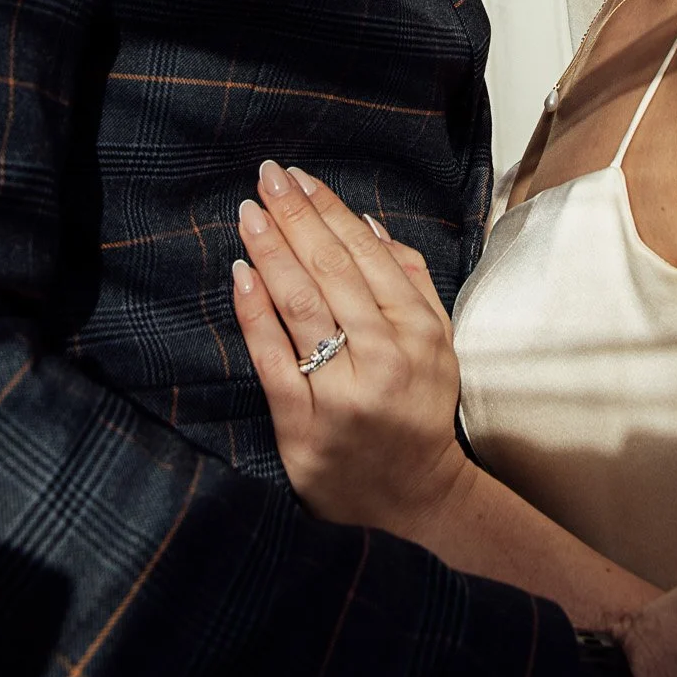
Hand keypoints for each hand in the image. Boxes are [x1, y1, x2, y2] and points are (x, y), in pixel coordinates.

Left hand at [232, 159, 470, 537]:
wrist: (415, 499)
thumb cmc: (420, 409)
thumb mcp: (436, 341)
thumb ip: (410, 279)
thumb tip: (366, 224)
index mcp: (418, 330)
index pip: (366, 253)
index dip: (329, 210)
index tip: (299, 178)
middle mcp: (384, 356)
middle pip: (330, 270)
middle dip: (295, 216)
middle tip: (266, 177)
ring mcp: (344, 393)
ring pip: (301, 306)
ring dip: (271, 251)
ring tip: (249, 213)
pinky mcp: (305, 427)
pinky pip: (273, 360)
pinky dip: (255, 313)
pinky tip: (240, 274)